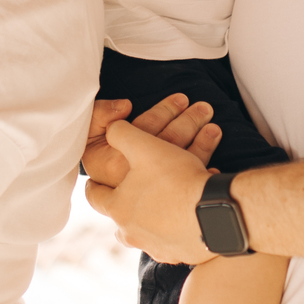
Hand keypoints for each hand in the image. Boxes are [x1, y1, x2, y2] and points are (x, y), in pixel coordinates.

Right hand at [83, 92, 221, 188]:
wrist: (110, 199)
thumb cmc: (98, 159)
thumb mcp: (89, 134)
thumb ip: (100, 115)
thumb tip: (125, 107)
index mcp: (114, 163)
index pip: (145, 128)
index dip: (164, 111)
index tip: (181, 99)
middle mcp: (133, 179)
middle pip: (166, 143)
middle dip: (188, 121)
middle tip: (204, 108)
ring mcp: (152, 195)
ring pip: (181, 162)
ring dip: (201, 141)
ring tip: (212, 126)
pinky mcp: (165, 204)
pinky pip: (188, 185)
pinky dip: (204, 172)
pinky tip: (214, 165)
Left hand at [85, 119, 213, 264]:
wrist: (215, 212)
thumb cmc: (176, 180)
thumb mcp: (145, 147)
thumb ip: (121, 134)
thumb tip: (111, 129)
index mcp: (118, 208)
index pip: (95, 196)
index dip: (93, 185)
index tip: (93, 182)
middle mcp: (132, 233)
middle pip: (120, 219)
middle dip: (124, 205)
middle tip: (130, 194)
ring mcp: (156, 247)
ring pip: (146, 232)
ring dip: (151, 218)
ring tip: (160, 205)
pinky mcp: (179, 254)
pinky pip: (173, 240)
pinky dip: (176, 227)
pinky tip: (187, 214)